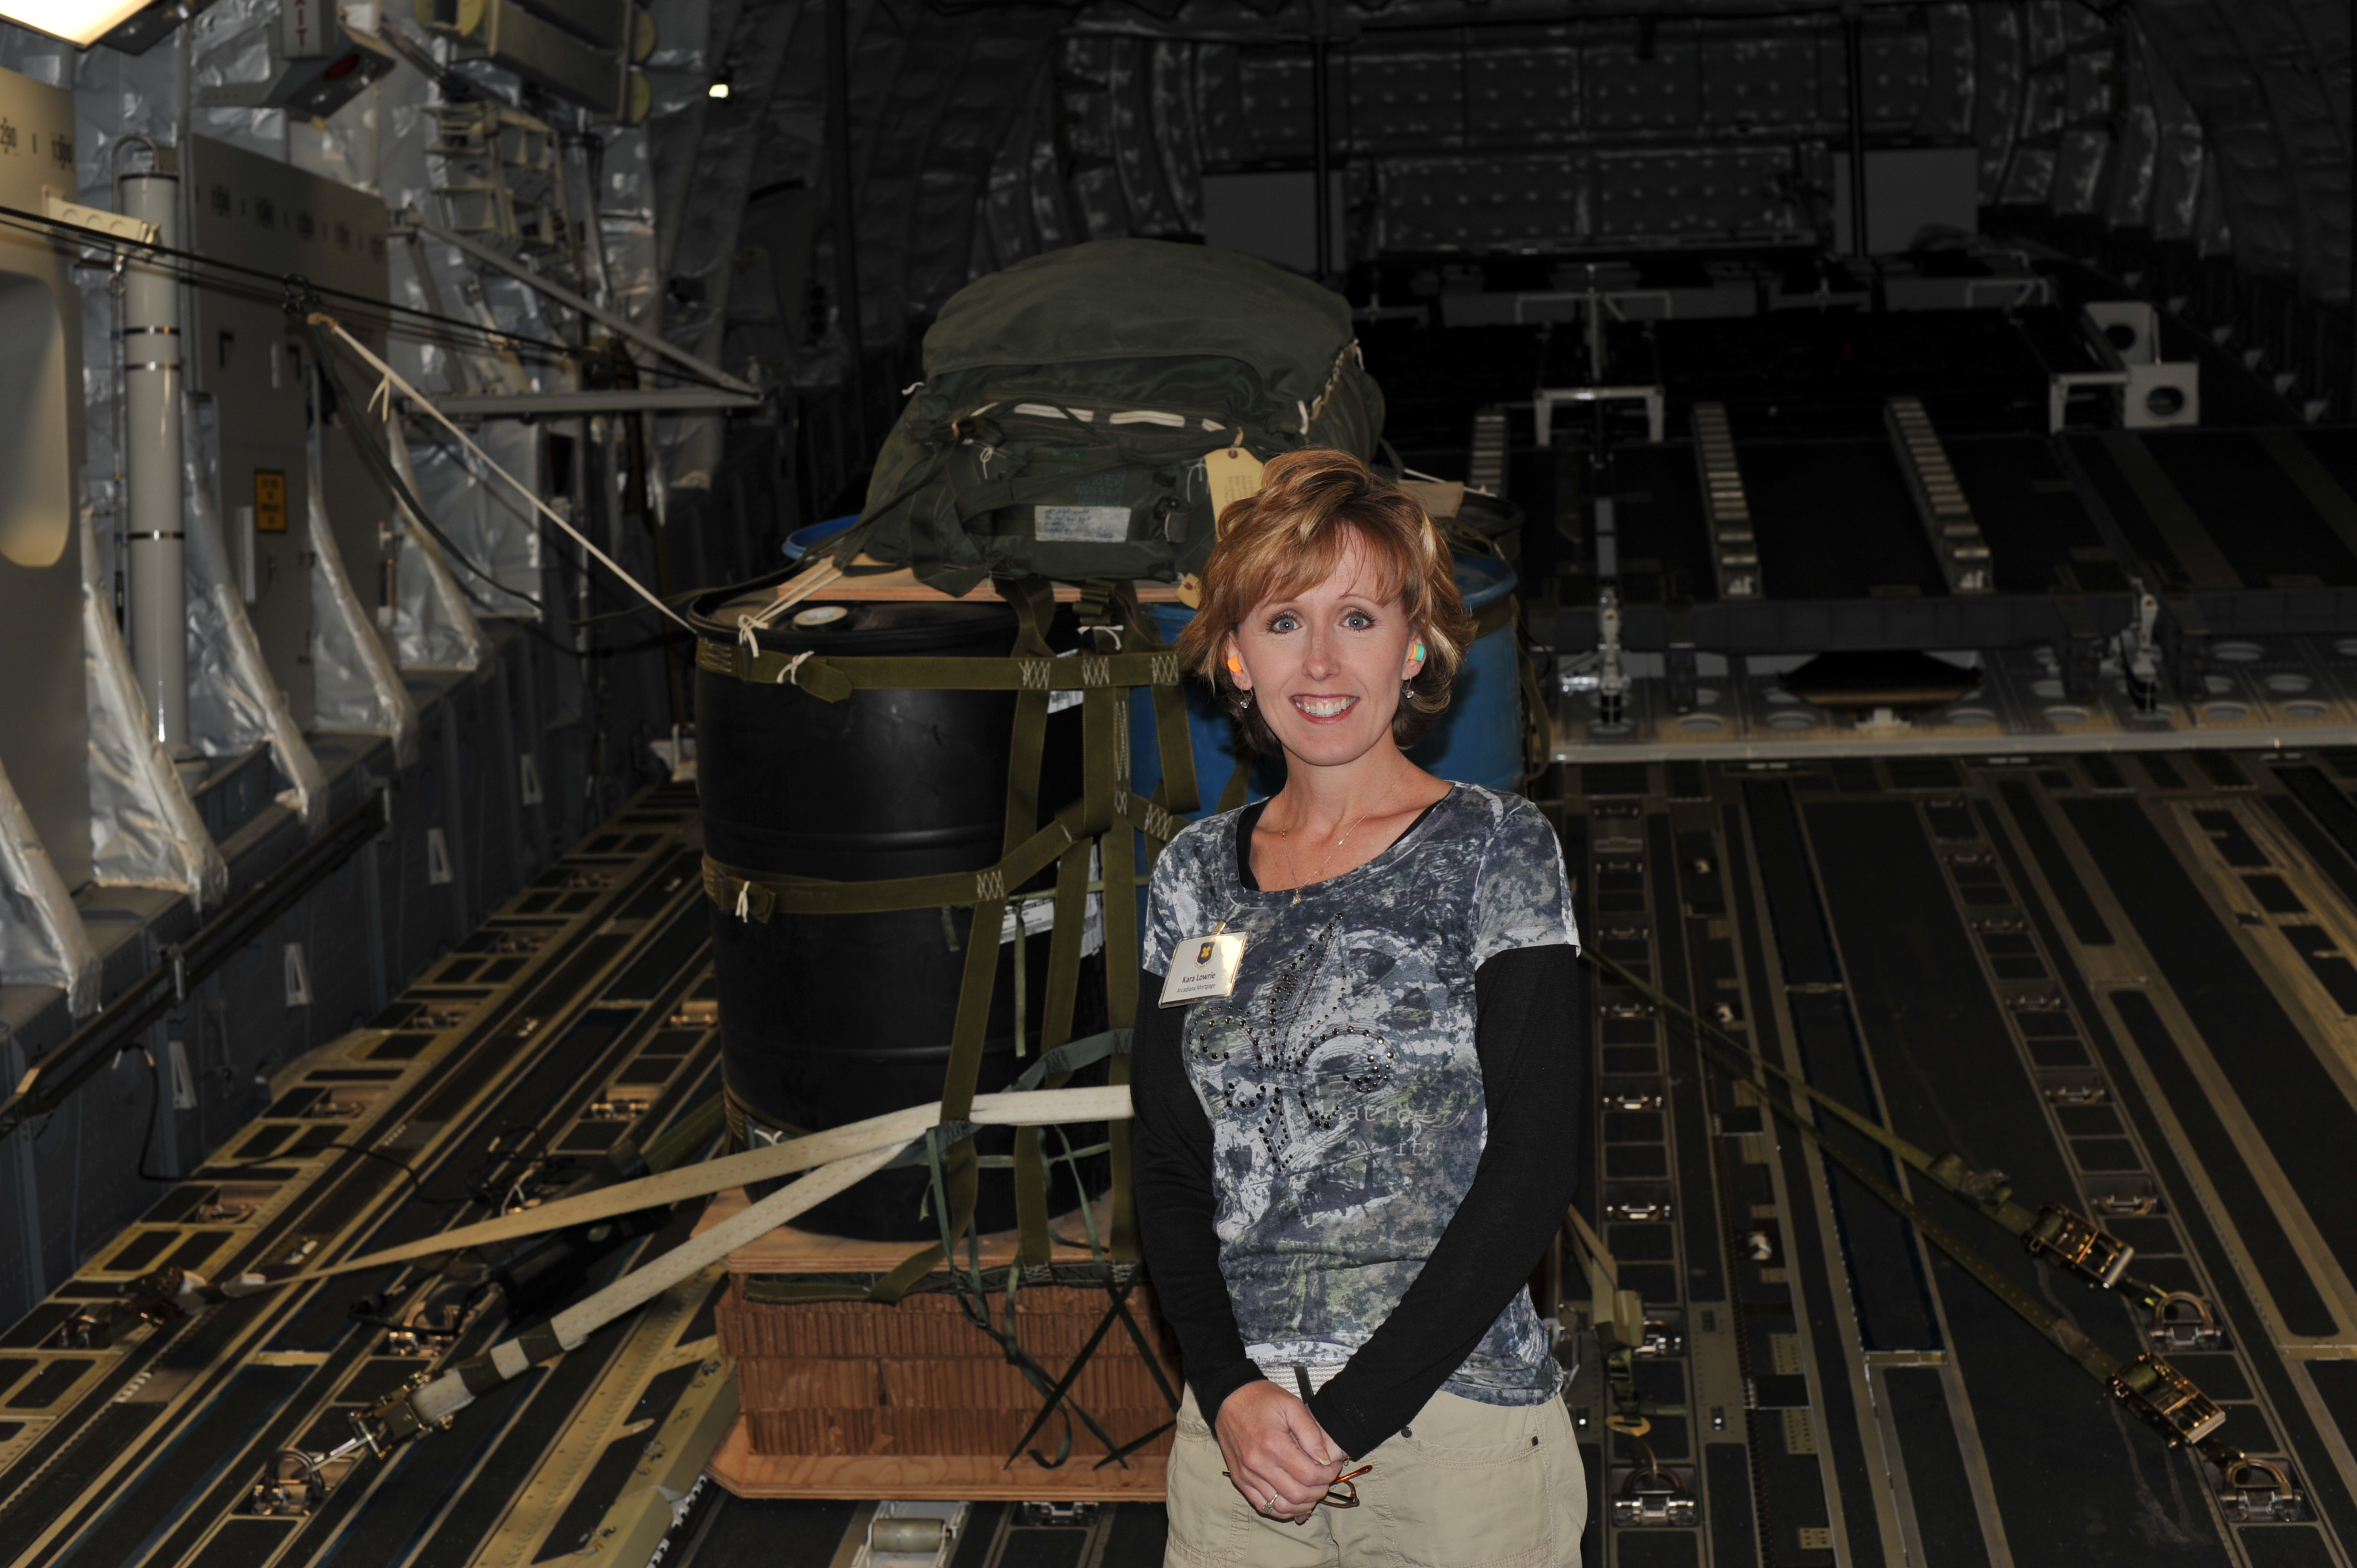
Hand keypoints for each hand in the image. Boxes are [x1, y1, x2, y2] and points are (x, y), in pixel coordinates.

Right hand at [1214, 1381, 1347, 1519]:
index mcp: (1273, 1444)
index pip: (1309, 1475)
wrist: (1229, 1398)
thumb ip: (1311, 1433)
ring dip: (1303, 1503)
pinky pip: (1263, 1506)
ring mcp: (1246, 1475)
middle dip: (1319, 1490)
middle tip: (1325, 1477)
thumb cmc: (1260, 1399)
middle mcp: (1258, 1464)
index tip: (1333, 1465)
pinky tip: (1294, 1499)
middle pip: (1298, 1495)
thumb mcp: (1292, 1405)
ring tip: (1312, 1489)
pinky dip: (1282, 1509)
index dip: (1328, 1474)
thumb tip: (1326, 1459)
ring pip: (1282, 1507)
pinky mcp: (1239, 1480)